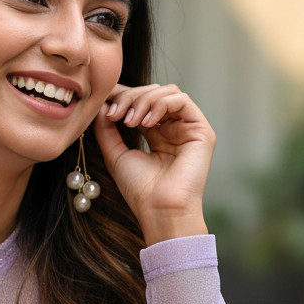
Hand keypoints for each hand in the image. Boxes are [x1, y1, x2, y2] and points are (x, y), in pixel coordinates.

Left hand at [93, 83, 214, 244]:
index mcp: (157, 134)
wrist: (161, 211)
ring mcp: (189, 128)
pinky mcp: (202, 130)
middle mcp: (174, 128)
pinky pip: (182, 100)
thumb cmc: (141, 191)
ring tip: (129, 121)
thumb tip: (101, 105)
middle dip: (129, 98)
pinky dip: (160, 104)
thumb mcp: (116, 154)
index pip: (141, 102)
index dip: (122, 96)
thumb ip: (107, 129)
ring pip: (167, 92)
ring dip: (143, 100)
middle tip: (114, 114)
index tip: (102, 100)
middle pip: (153, 92)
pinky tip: (145, 122)